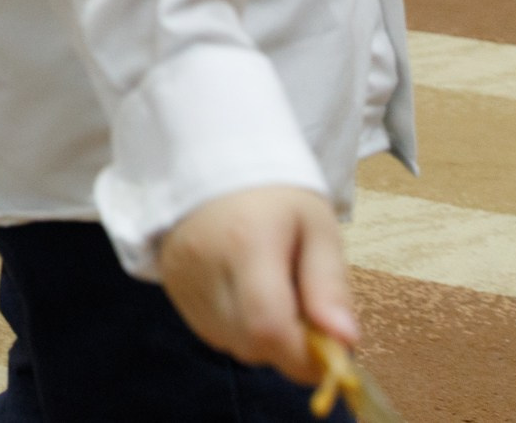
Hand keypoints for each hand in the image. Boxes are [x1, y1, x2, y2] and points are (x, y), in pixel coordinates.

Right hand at [159, 185, 355, 385]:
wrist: (212, 158)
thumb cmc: (275, 193)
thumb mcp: (318, 228)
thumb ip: (330, 286)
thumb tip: (346, 342)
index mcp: (247, 244)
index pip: (269, 328)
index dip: (305, 356)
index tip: (333, 350)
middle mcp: (205, 266)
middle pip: (251, 345)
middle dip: (289, 346)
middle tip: (306, 313)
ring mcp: (182, 278)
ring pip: (231, 345)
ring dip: (262, 339)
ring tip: (274, 296)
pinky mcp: (170, 285)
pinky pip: (212, 332)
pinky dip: (237, 328)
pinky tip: (246, 294)